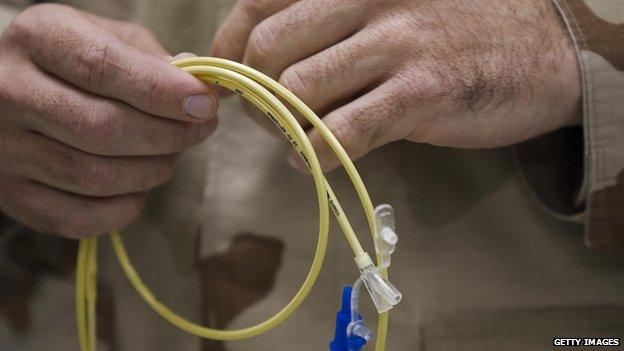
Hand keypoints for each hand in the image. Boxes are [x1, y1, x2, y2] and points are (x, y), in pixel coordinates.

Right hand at [0, 4, 218, 237]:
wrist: (11, 94)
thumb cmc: (74, 64)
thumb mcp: (108, 38)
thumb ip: (153, 60)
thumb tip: (202, 95)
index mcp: (37, 38)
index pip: (102, 66)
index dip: (162, 91)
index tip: (204, 104)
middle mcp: (9, 92)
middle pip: (102, 128)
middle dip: (168, 135)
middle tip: (199, 130)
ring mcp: (5, 150)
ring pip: (95, 176)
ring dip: (153, 170)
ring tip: (172, 153)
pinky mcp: (13, 196)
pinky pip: (80, 218)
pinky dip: (125, 207)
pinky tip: (140, 185)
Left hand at [212, 0, 580, 171]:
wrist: (541, 53)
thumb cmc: (452, 30)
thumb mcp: (387, 5)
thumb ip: (328, 24)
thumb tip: (256, 60)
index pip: (257, 5)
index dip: (227, 49)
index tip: (229, 81)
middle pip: (267, 50)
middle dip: (252, 95)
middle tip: (265, 118)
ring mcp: (397, 44)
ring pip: (297, 93)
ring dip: (282, 130)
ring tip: (295, 141)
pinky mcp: (420, 95)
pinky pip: (341, 134)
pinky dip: (315, 157)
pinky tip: (317, 160)